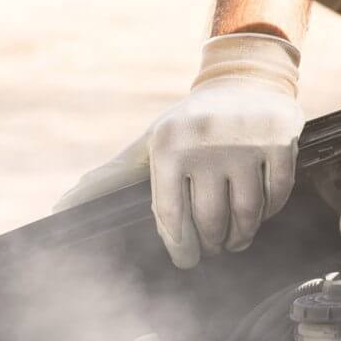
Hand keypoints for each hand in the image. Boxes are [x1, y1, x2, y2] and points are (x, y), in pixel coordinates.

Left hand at [55, 33, 302, 267]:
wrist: (243, 80)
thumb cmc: (187, 126)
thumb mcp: (149, 146)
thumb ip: (112, 178)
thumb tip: (61, 207)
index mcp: (167, 148)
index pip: (171, 217)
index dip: (180, 248)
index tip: (186, 260)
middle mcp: (203, 144)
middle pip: (209, 221)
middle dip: (211, 244)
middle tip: (213, 249)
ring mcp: (244, 142)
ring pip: (245, 214)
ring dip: (240, 236)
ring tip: (234, 240)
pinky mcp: (279, 140)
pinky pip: (276, 195)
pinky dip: (269, 210)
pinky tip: (258, 211)